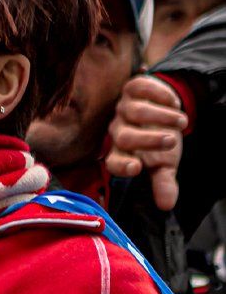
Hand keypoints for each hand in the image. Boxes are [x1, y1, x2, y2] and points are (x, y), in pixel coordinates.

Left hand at [104, 76, 187, 210]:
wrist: (164, 110)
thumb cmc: (159, 141)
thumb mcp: (163, 163)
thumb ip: (163, 182)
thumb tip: (167, 206)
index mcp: (122, 151)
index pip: (113, 162)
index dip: (121, 166)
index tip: (137, 169)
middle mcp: (118, 129)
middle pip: (123, 136)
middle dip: (148, 140)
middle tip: (171, 141)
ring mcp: (123, 107)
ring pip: (134, 111)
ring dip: (161, 117)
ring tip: (181, 122)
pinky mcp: (132, 88)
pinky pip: (139, 87)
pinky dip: (158, 93)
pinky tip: (172, 102)